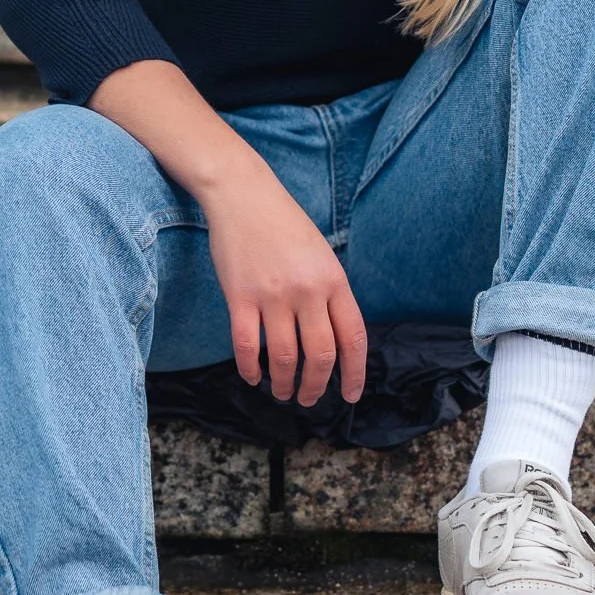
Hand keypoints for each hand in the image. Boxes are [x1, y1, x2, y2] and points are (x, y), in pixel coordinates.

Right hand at [203, 161, 367, 407]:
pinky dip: (250, 369)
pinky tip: (253, 377)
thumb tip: (335, 337)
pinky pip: (247, 346)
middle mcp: (308, 290)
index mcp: (334, 280)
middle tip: (309, 400)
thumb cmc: (284, 224)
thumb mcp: (321, 255)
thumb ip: (330, 292)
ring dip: (285, 383)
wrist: (244, 195)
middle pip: (321, 354)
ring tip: (282, 392)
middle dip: (316, 386)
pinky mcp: (241, 296)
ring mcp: (274, 295)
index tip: (349, 395)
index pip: (353, 337)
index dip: (354, 373)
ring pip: (285, 357)